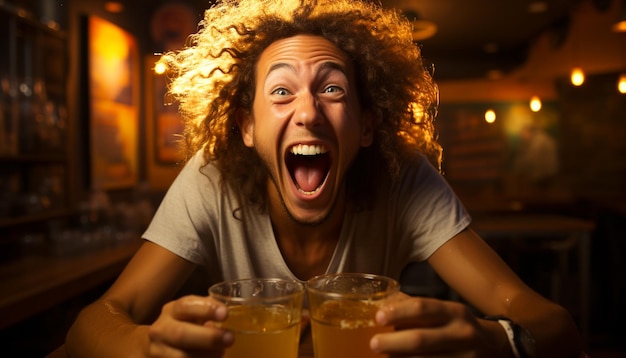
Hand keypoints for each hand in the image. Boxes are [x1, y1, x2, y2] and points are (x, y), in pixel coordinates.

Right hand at [147, 295, 233, 356]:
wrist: (158, 345)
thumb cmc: (184, 324)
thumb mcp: (192, 313)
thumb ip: (208, 309)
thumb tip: (231, 308)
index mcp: (171, 311)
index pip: (185, 306)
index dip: (205, 309)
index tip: (225, 313)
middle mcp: (161, 330)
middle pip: (181, 334)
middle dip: (208, 338)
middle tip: (230, 338)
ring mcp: (159, 351)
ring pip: (181, 356)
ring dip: (206, 356)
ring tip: (222, 352)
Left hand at [370, 293, 503, 356]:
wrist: (496, 347)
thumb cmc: (459, 325)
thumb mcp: (445, 311)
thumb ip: (415, 306)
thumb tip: (382, 303)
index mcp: (454, 312)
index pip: (423, 308)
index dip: (398, 312)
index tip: (378, 318)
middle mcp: (460, 334)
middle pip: (420, 340)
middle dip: (393, 343)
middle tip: (374, 344)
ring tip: (385, 356)